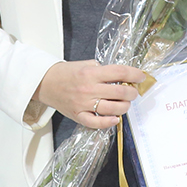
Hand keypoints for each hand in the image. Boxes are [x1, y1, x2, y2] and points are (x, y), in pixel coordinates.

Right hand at [35, 59, 149, 128]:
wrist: (45, 83)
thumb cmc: (67, 73)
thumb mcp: (85, 64)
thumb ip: (103, 69)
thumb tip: (122, 76)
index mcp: (91, 73)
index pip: (120, 72)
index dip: (135, 74)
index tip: (141, 76)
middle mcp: (88, 88)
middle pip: (120, 92)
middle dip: (132, 92)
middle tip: (133, 92)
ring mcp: (83, 103)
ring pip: (112, 108)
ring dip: (124, 107)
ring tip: (125, 104)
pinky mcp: (78, 115)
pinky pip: (95, 122)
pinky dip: (108, 122)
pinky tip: (115, 119)